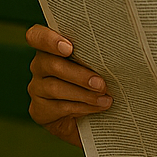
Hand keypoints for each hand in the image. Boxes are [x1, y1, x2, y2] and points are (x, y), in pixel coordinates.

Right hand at [26, 25, 112, 147]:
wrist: (89, 120)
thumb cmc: (97, 85)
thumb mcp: (98, 68)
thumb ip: (98, 58)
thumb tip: (120, 53)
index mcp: (51, 49)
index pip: (36, 36)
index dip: (48, 39)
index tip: (68, 47)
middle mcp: (40, 66)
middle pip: (50, 64)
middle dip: (78, 74)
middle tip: (101, 83)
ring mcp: (37, 88)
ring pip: (54, 88)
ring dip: (83, 93)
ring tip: (106, 99)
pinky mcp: (40, 110)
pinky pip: (59, 107)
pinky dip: (82, 108)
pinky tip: (98, 108)